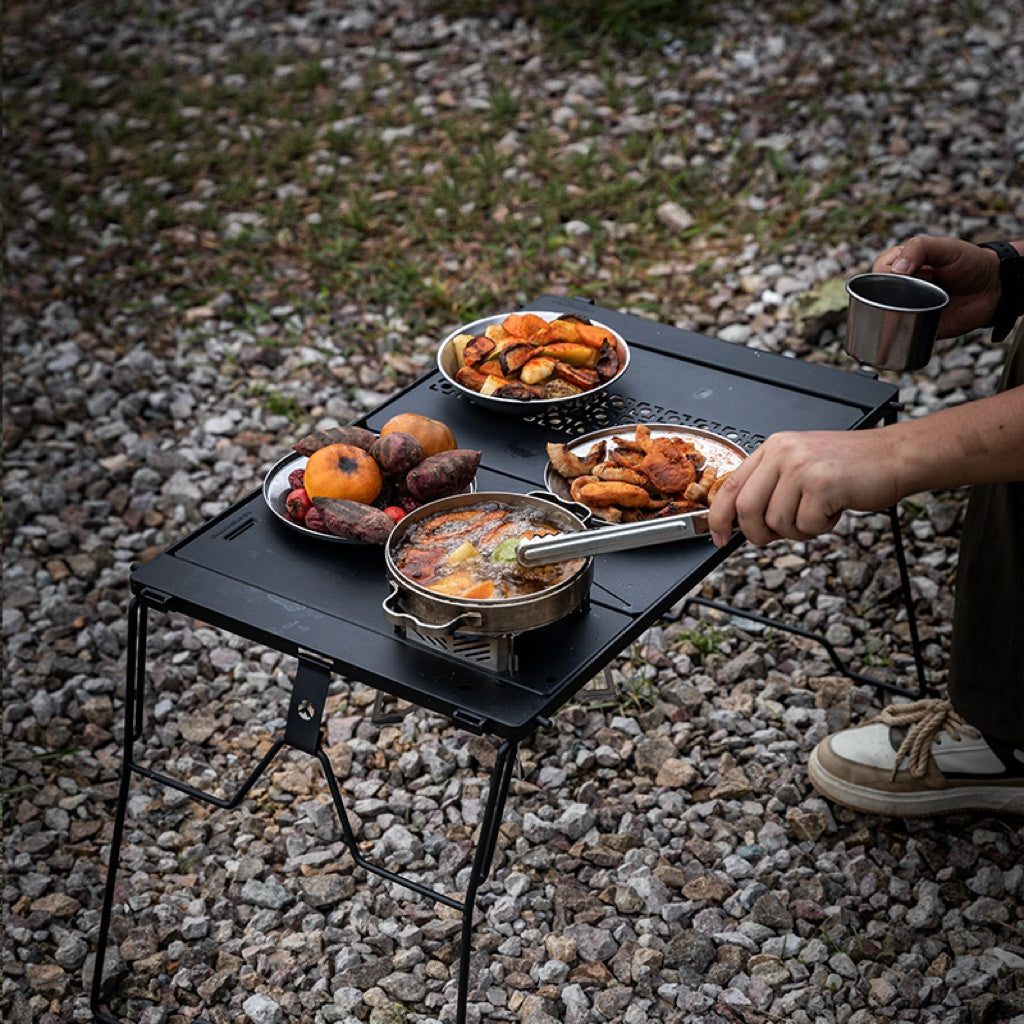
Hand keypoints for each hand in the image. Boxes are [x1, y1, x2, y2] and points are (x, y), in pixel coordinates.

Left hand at [708, 429, 901, 545]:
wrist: (893, 456)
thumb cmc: (850, 467)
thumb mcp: (800, 466)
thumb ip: (771, 486)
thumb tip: (741, 521)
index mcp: (773, 448)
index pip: (730, 485)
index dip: (719, 516)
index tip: (718, 536)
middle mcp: (782, 452)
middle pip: (747, 508)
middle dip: (758, 533)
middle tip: (778, 534)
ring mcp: (801, 466)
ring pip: (777, 522)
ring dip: (798, 530)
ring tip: (818, 512)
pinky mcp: (822, 483)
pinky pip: (805, 524)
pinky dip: (820, 527)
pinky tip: (834, 509)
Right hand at [873, 235, 1000, 338]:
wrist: (993, 289)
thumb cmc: (970, 262)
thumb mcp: (944, 247)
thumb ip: (919, 248)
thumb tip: (896, 269)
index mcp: (902, 265)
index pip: (879, 270)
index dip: (892, 272)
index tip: (918, 271)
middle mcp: (901, 286)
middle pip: (877, 294)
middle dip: (897, 292)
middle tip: (927, 284)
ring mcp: (907, 307)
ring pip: (883, 315)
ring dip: (897, 313)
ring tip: (924, 304)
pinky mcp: (915, 326)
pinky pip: (898, 334)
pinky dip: (897, 333)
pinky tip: (909, 326)